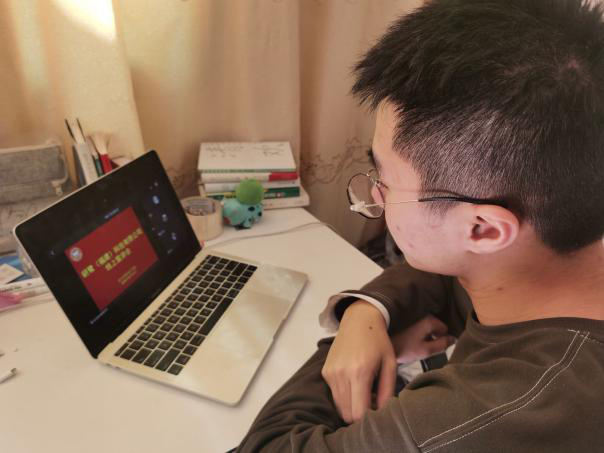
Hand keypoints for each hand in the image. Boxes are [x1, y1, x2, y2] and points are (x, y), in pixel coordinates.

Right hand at [321, 301, 396, 423]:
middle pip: (347, 414)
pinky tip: (355, 385)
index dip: (369, 418)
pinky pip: (334, 395)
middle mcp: (341, 374)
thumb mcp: (390, 364)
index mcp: (359, 372)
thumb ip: (387, 391)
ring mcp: (330, 373)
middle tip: (372, 404)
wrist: (359, 320)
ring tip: (365, 394)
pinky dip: (345, 397)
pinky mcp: (325, 372)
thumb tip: (382, 413)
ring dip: (352, 407)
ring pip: (339, 406)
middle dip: (360, 415)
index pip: (358, 412)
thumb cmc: (378, 342)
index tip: (378, 412)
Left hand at [391, 315, 455, 363]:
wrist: (378, 343)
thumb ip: (441, 345)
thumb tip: (452, 340)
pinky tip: (406, 339)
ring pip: (424, 325)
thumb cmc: (400, 347)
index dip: (442, 339)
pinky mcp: (402, 316)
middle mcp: (421, 313)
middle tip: (423, 347)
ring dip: (422, 334)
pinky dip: (413, 330)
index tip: (435, 347)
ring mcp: (411, 313)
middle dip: (432, 336)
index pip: (444, 328)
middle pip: (434, 326)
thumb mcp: (425, 351)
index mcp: (429, 320)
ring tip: (413, 344)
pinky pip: (414, 323)